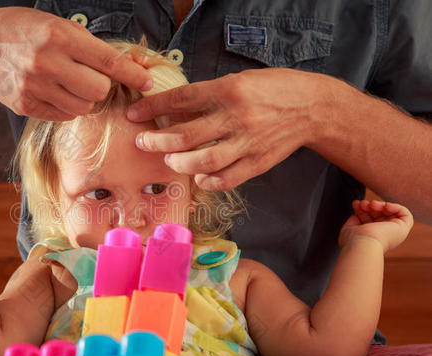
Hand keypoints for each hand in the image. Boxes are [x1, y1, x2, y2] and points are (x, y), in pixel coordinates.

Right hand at [0, 7, 151, 120]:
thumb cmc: (22, 31)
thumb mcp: (55, 25)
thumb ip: (89, 46)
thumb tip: (128, 64)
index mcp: (58, 36)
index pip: (107, 61)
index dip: (132, 73)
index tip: (147, 81)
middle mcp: (47, 62)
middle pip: (99, 90)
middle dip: (101, 86)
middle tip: (89, 77)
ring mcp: (35, 87)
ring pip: (84, 106)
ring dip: (85, 98)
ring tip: (68, 82)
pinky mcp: (26, 105)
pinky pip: (64, 115)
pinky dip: (67, 106)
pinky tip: (53, 91)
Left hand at [126, 68, 339, 190]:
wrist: (313, 107)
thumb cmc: (272, 89)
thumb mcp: (239, 81)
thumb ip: (208, 96)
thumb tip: (173, 111)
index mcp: (229, 90)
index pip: (182, 99)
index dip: (154, 108)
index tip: (135, 115)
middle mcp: (236, 116)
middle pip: (186, 135)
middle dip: (158, 141)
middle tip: (144, 142)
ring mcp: (248, 142)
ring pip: (204, 160)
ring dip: (180, 163)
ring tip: (170, 161)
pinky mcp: (258, 163)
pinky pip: (227, 179)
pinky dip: (208, 181)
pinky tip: (198, 176)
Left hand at [338, 200, 413, 252]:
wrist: (362, 245)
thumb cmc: (353, 240)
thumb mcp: (349, 229)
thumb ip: (353, 222)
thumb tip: (355, 215)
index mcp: (372, 238)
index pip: (369, 219)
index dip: (362, 209)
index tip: (355, 204)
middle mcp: (384, 236)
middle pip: (379, 215)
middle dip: (369, 205)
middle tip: (362, 203)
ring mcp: (394, 232)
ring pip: (390, 213)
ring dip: (379, 205)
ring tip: (371, 204)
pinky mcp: (403, 228)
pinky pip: (404, 213)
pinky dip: (395, 206)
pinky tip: (384, 206)